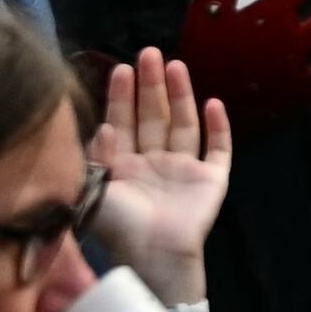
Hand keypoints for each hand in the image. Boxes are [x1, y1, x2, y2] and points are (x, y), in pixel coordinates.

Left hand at [84, 48, 233, 302]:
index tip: (120, 68)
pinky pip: (218, 148)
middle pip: (153, 116)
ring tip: (175, 66)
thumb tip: (103, 126)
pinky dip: (218, 127)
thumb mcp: (92, 192)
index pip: (122, 122)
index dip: (122, 96)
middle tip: (148, 53)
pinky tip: (213, 104)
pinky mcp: (211, 181)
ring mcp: (184, 171)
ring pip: (183, 124)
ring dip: (180, 95)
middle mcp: (153, 164)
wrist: (153, 257)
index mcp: (124, 167)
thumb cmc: (118, 229)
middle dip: (150, 85)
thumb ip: (94, 159)